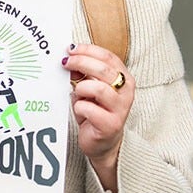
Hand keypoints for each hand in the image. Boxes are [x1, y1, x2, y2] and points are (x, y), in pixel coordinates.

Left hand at [63, 43, 134, 169]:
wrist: (103, 143)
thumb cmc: (96, 111)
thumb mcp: (90, 88)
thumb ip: (84, 74)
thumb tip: (70, 58)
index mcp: (125, 78)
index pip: (108, 57)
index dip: (89, 50)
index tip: (71, 49)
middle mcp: (127, 92)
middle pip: (103, 69)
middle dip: (81, 63)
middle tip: (65, 63)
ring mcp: (120, 109)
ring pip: (97, 88)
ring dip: (81, 88)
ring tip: (77, 93)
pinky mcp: (110, 124)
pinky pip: (88, 108)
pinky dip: (79, 107)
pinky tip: (80, 110)